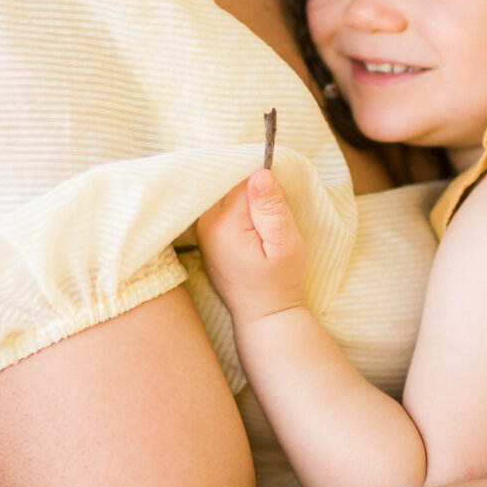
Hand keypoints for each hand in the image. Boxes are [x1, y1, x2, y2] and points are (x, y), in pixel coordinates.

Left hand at [196, 170, 307, 324]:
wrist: (263, 314)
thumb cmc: (278, 281)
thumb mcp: (285, 244)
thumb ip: (272, 208)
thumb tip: (260, 173)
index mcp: (224, 224)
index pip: (245, 182)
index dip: (268, 191)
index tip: (279, 210)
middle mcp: (206, 223)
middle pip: (231, 184)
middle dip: (255, 194)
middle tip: (271, 220)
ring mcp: (202, 229)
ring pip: (226, 193)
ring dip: (246, 202)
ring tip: (261, 229)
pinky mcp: (205, 233)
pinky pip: (221, 205)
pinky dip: (237, 209)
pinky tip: (249, 230)